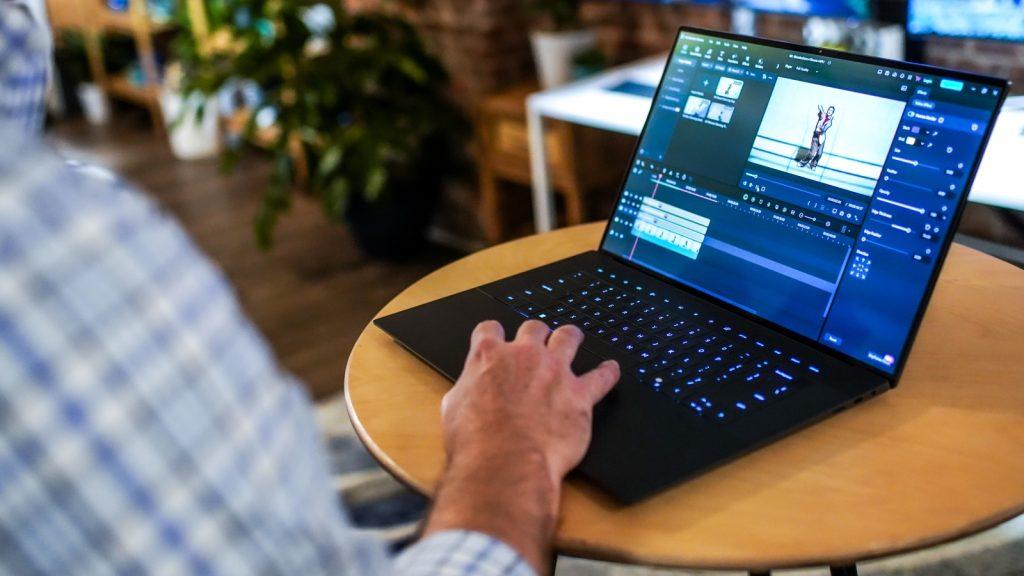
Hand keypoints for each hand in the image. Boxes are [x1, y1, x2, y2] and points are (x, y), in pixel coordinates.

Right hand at [423, 320, 619, 573]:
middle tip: (537, 340)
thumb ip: (465, 391)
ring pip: (568, 338)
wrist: (505, 463)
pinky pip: (601, 377)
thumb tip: (467, 392)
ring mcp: (555, 371)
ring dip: (570, 337)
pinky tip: (611, 370)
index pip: (490, 330)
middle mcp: (523, 356)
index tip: (496, 338)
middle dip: (535, 333)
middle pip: (533, 328)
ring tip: (573, 338)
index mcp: (488, 357)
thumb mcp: (453, 410)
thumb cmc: (476, 443)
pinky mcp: (579, 394)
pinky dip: (608, 373)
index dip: (494, 334)